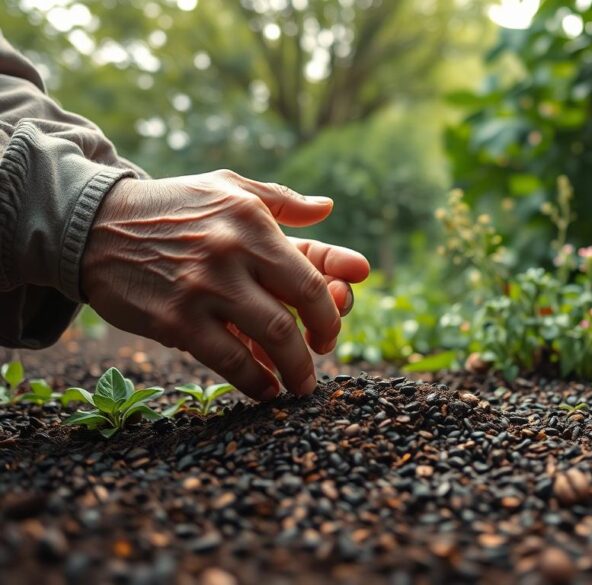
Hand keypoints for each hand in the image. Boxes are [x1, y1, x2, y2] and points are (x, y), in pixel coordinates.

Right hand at [81, 169, 369, 399]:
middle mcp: (232, 254)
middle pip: (297, 308)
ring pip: (271, 338)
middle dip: (321, 338)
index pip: (311, 270)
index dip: (334, 302)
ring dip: (294, 367)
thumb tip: (327, 208)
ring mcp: (203, 290)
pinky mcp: (174, 321)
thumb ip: (281, 200)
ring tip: (300, 383)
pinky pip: (228, 360)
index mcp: (252, 221)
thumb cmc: (172, 208)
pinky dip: (255, 380)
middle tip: (321, 353)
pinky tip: (266, 389)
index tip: (338, 316)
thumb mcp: (227, 188)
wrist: (93, 226)